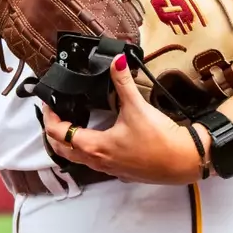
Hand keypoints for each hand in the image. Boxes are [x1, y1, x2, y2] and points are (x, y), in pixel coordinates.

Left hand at [40, 53, 210, 184]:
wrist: (184, 161)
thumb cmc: (160, 140)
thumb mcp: (137, 107)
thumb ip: (123, 82)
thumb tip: (116, 61)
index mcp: (95, 146)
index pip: (57, 133)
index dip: (48, 117)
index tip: (49, 103)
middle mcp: (97, 161)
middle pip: (61, 149)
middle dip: (53, 131)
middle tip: (55, 113)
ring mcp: (108, 169)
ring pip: (77, 158)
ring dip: (68, 142)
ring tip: (71, 123)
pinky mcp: (120, 171)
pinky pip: (94, 162)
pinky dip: (86, 149)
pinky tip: (97, 137)